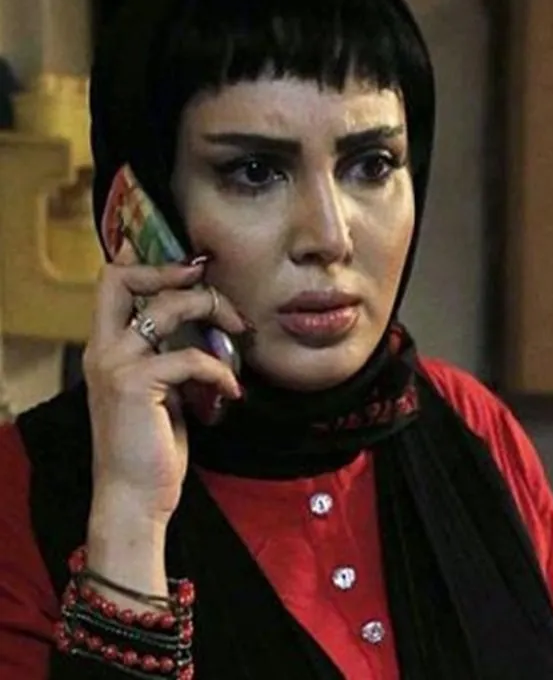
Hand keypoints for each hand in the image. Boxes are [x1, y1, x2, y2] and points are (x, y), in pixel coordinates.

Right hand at [82, 244, 244, 603]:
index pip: (112, 285)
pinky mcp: (135, 385)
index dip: (149, 266)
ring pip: (166, 307)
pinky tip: (232, 392)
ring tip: (239, 333)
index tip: (192, 270)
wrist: (134, 497)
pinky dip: (220, 370)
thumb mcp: (162, 393)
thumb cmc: (152, 448)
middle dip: (171, 272)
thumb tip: (208, 331)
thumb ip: (170, 360)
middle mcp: (103, 351)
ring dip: (212, 311)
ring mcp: (115, 366)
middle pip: (121, 279)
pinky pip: (191, 357)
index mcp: (106, 349)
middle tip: (209, 284)